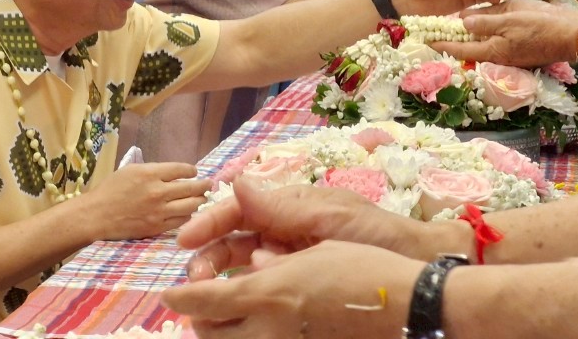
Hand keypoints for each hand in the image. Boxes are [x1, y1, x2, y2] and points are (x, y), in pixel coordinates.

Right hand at [84, 162, 211, 240]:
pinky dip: (188, 215)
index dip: (192, 170)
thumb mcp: (131, 170)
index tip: (194, 172)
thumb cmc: (111, 190)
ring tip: (201, 199)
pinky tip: (187, 212)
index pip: (182, 169)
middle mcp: (157, 191)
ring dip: (199, 201)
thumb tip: (174, 173)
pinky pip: (182, 221)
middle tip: (208, 185)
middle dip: (203, 185)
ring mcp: (159, 211)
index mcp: (150, 173)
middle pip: (192, 188)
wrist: (96, 216)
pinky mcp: (157, 228)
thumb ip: (154, 171)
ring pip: (191, 206)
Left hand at [164, 240, 421, 338]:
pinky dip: (251, 336)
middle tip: (199, 305)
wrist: (409, 306)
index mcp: (269, 292)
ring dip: (222, 332)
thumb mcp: (316, 248)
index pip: (204, 301)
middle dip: (197, 321)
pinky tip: (261, 325)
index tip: (168, 294)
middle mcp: (270, 327)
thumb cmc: (366, 265)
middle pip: (211, 334)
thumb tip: (251, 266)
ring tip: (227, 317)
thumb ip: (275, 262)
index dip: (181, 297)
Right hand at [176, 181, 447, 274]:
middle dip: (209, 255)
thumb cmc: (375, 234)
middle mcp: (284, 228)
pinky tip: (242, 300)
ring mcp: (291, 256)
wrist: (415, 265)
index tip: (183, 240)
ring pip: (244, 264)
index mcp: (289, 205)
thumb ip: (280, 206)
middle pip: (234, 239)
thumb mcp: (327, 218)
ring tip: (211, 294)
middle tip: (194, 279)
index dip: (208, 222)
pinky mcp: (299, 281)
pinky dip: (248, 290)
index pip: (238, 209)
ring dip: (223, 276)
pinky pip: (265, 284)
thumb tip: (234, 181)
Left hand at [433, 0, 577, 66]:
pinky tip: (482, 24)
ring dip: (468, 38)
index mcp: (493, 50)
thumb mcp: (509, 17)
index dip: (442, 43)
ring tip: (453, 28)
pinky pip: (496, 42)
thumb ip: (484, 20)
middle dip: (453, 41)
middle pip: (470, 48)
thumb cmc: (542, 23)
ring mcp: (510, 54)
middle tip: (435, 32)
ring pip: (483, 45)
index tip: (425, 40)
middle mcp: (499, 56)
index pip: (460, 48)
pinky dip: (485, 35)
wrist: (573, 33)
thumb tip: (462, 21)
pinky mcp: (519, 49)